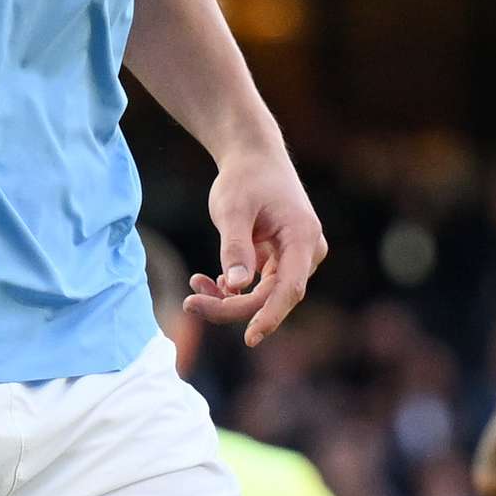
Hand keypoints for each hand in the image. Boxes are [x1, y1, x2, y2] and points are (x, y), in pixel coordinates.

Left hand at [187, 146, 326, 345]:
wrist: (253, 156)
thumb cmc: (245, 178)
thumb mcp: (233, 210)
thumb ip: (235, 248)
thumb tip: (237, 288)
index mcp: (302, 237)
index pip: (290, 288)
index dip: (271, 316)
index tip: (250, 339)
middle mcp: (307, 251)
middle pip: (272, 296)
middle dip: (232, 307)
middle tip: (189, 304)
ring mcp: (295, 257)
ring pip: (264, 294)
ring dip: (228, 298)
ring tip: (194, 287)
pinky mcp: (281, 259)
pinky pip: (259, 285)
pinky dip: (232, 287)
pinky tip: (207, 280)